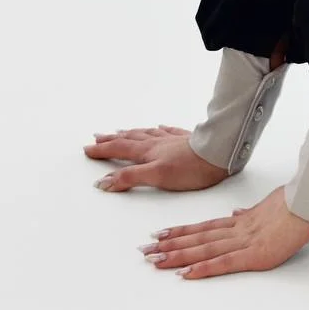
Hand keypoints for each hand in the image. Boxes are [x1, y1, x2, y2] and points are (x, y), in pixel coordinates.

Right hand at [84, 126, 229, 191]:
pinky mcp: (187, 140)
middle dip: (111, 139)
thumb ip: (130, 178)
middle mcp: (158, 142)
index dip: (102, 150)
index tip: (87, 148)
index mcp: (148, 152)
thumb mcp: (156, 176)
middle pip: (130, 139)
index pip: (119, 149)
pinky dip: (159, 129)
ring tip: (120, 131)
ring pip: (146, 134)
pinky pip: (168, 131)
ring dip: (131, 133)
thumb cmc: (191, 168)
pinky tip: (159, 127)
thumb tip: (104, 182)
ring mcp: (173, 140)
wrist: (220, 154)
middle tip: (97, 137)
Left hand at [140, 186, 308, 278]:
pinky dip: (202, 268)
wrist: (308, 202)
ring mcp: (243, 242)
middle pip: (196, 238)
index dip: (181, 231)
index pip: (204, 227)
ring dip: (177, 255)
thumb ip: (249, 213)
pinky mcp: (253, 255)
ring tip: (155, 260)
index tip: (160, 234)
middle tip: (145, 251)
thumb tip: (236, 213)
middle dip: (169, 245)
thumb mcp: (267, 206)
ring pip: (203, 249)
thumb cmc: (294, 203)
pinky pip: (222, 263)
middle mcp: (236, 231)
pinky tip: (185, 274)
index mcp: (240, 221)